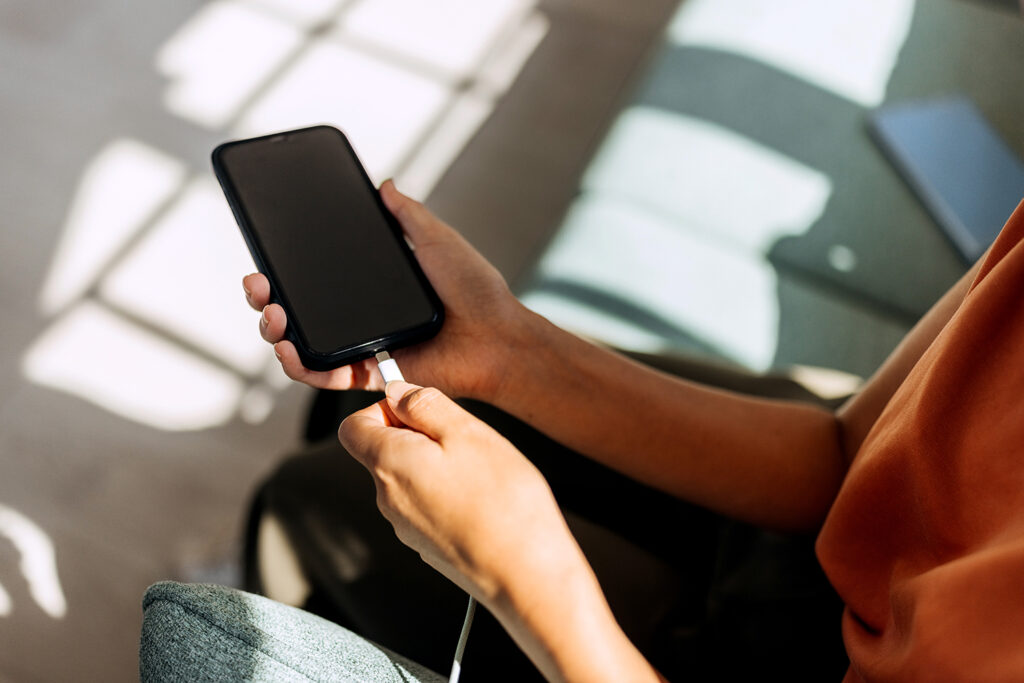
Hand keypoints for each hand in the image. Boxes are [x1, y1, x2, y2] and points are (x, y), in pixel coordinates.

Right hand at [242, 180, 527, 400]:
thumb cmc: (476, 290)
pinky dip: (301, 367)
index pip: (315, 278)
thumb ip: (408, 215)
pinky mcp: (369, 375)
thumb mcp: (438, 240)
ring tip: (273, 315)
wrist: (498, 335)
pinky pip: (325, 376)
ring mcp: (361, 347)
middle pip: (297, 312)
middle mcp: (360, 317)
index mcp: (372, 287)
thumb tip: (384, 184)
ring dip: (275, 332)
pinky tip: (290, 350)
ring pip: (302, 345)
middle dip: (265, 299)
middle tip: (257, 285)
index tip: (264, 257)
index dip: (284, 271)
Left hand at [339, 383, 661, 682]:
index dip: (382, 408)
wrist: (527, 576)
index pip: (352, 426)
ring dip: (436, 465)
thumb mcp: (468, 432)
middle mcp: (387, 499)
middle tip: (462, 438)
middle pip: (382, 451)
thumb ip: (425, 405)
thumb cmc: (503, 506)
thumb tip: (397, 391)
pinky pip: (426, 506)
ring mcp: (406, 527)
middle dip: (417, 435)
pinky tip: (482, 499)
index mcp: (389, 464)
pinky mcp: (427, 546)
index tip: (418, 407)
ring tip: (479, 471)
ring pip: (408, 478)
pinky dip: (447, 494)